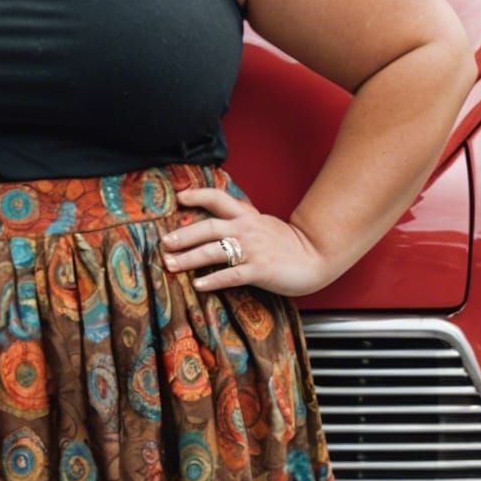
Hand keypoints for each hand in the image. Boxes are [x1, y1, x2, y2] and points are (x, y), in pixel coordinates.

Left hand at [158, 187, 335, 298]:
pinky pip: (231, 275)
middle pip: (208, 228)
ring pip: (214, 252)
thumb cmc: (286, 244)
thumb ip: (240, 222)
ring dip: (189, 258)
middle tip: (164, 243)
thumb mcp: (262, 225)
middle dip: (183, 235)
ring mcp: (253, 250)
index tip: (180, 197)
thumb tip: (212, 226)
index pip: (219, 199)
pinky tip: (198, 285)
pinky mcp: (259, 270)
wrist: (316, 256)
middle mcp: (247, 229)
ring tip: (171, 265)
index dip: (198, 195)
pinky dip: (213, 280)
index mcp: (247, 216)